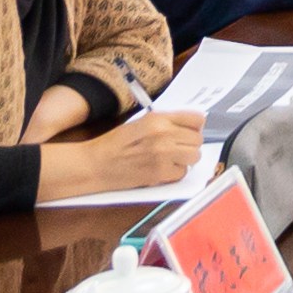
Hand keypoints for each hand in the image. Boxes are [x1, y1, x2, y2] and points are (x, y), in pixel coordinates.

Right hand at [43, 105, 206, 200]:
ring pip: (194, 156)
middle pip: (197, 139)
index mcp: (158, 119)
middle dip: (190, 144)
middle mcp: (164, 134)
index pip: (196, 118)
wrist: (95, 164)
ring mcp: (163, 155)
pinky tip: (162, 170)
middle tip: (178, 148)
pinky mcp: (160, 174)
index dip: (195, 126)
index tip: (189, 131)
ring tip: (171, 160)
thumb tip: (188, 126)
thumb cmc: (113, 143)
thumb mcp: (139, 123)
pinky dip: (175, 173)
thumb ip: (164, 122)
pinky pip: (182, 173)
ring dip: (186, 159)